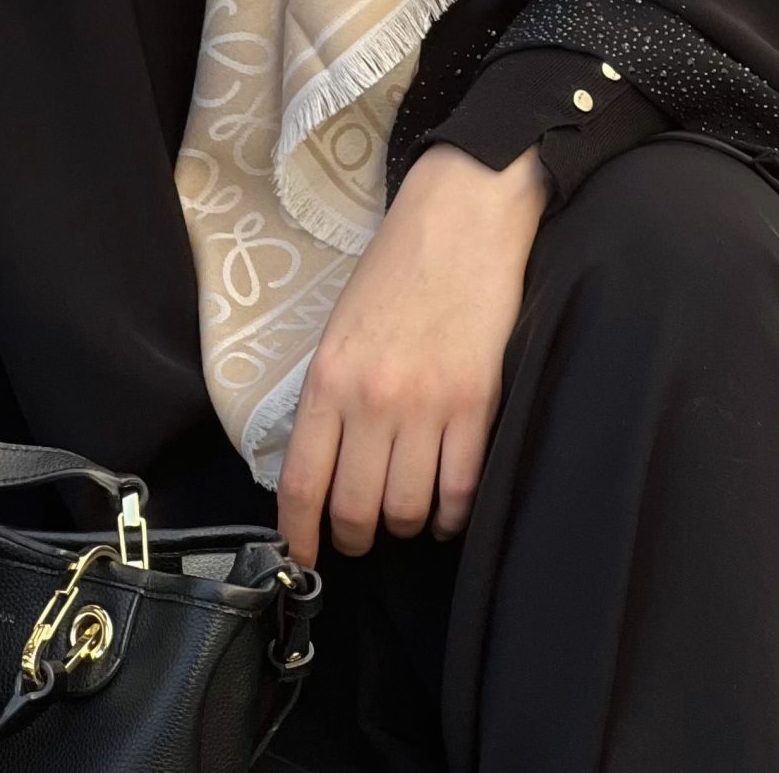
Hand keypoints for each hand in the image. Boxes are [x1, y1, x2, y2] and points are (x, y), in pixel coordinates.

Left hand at [275, 142, 547, 568]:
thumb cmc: (397, 269)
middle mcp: (373, 399)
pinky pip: (461, 491)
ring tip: (405, 514)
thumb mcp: (341, 327)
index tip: (304, 558)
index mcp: (328, 377)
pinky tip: (446, 509)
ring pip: (407, 510)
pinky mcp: (478, 406)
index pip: (303, 483)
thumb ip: (330, 396)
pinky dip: (451, 515)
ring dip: (404, 526)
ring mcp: (429, 406)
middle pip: (355, 510)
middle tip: (360, 534)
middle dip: (354, 537)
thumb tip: (325, 467)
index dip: (301, 537)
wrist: (461, 219)